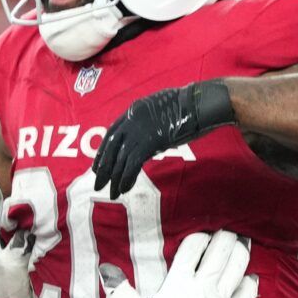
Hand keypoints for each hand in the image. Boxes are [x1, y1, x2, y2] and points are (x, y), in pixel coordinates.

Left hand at [90, 82, 236, 198]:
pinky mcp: (149, 142)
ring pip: (121, 159)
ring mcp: (139, 131)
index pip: (111, 133)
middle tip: (98, 183)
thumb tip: (146, 142)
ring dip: (115, 178)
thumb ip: (149, 124)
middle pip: (111, 148)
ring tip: (112, 193)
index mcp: (133, 111)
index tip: (98, 166)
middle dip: (104, 168)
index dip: (103, 152)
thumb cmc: (188, 106)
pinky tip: (124, 189)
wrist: (199, 103)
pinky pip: (132, 164)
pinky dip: (127, 178)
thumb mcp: (161, 110)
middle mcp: (132, 120)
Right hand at [103, 231, 257, 297]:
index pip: (193, 249)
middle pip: (220, 255)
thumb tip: (107, 270)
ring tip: (241, 243)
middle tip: (227, 228)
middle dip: (225, 238)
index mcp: (178, 284)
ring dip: (240, 254)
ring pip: (236, 271)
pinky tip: (251, 278)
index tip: (199, 233)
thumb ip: (118, 289)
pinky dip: (250, 286)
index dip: (198, 236)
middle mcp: (202, 290)